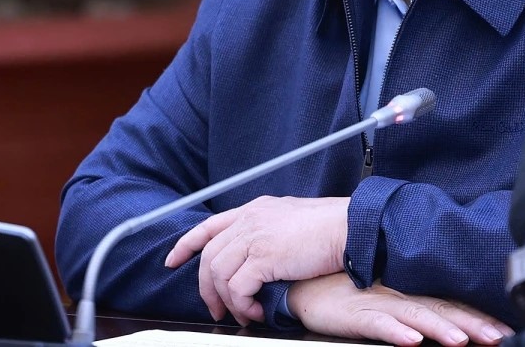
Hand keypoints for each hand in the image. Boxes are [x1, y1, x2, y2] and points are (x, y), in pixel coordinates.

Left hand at [165, 195, 347, 324]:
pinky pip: (237, 288)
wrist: (350, 227)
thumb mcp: (293, 221)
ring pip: (219, 274)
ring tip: (245, 315)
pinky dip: (243, 305)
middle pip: (209, 255)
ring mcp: (255, 236)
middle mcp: (250, 219)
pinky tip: (258, 312)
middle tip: (216, 310)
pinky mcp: (264, 256)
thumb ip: (271, 233)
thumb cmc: (332, 228)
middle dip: (206, 288)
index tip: (173, 260)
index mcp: (255, 210)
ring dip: (228, 301)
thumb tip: (262, 258)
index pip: (209, 225)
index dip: (186, 244)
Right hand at [288, 273, 513, 346]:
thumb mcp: (385, 301)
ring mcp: (376, 302)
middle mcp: (397, 294)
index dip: (478, 315)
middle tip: (500, 336)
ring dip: (441, 327)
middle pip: (441, 307)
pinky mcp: (354, 313)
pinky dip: (396, 331)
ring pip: (415, 314)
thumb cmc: (344, 294)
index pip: (449, 302)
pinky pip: (377, 323)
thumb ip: (414, 311)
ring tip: (462, 340)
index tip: (507, 329)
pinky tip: (412, 340)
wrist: (303, 285)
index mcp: (408, 291)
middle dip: (472, 323)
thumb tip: (448, 327)